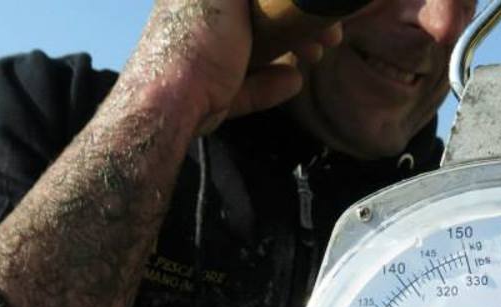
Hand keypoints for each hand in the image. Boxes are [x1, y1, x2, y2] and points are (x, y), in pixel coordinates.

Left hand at [126, 1, 342, 135]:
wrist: (173, 103)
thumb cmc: (198, 36)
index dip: (287, 0)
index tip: (316, 4)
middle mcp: (201, 22)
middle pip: (257, 19)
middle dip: (296, 24)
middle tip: (327, 33)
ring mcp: (206, 61)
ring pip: (255, 51)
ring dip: (290, 52)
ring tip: (315, 55)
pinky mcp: (213, 95)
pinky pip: (247, 87)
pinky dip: (271, 85)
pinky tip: (294, 81)